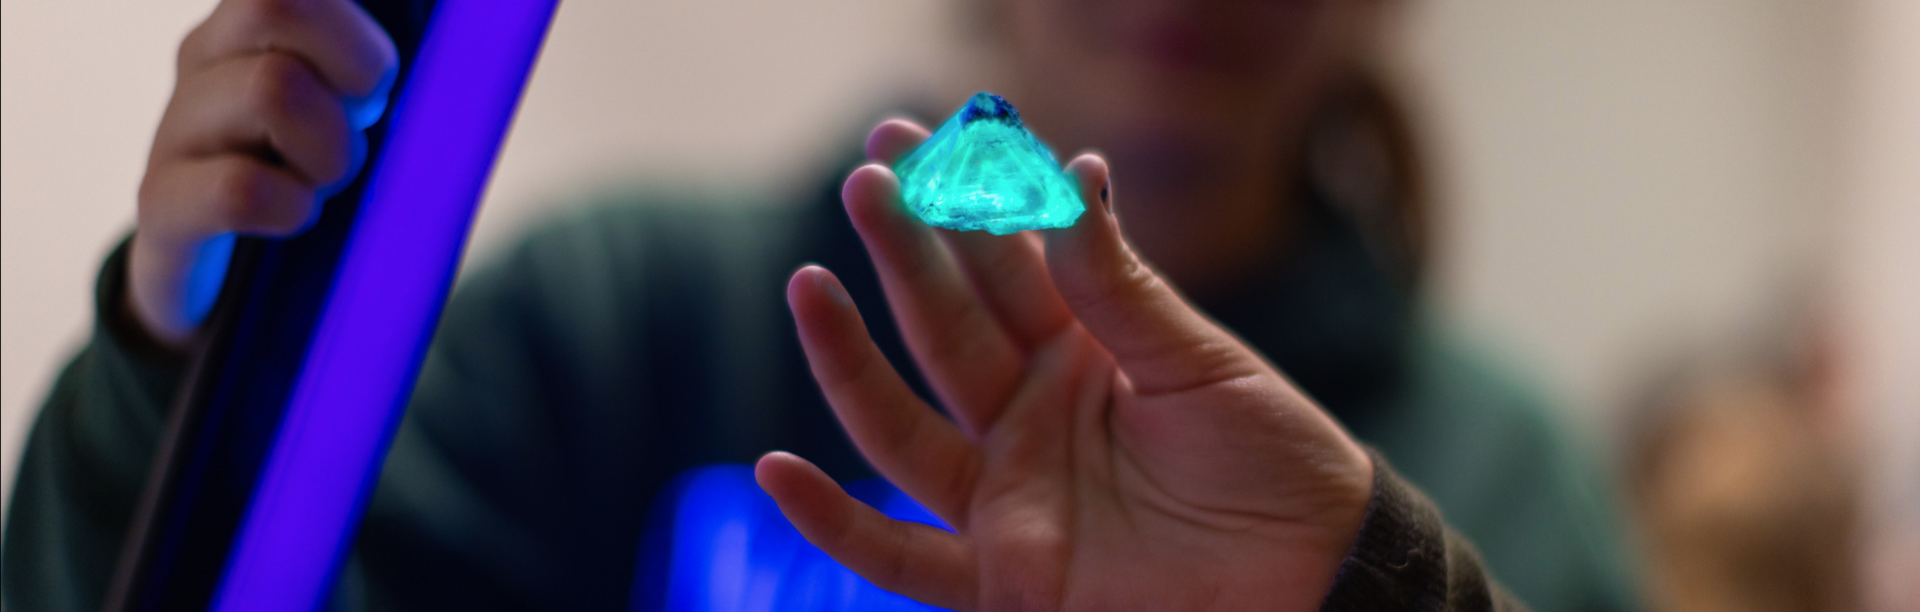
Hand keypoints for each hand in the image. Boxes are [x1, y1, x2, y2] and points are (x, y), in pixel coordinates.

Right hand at [129, 0, 395, 344]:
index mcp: (255, 27)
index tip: (376, 87)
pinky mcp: (160, 201)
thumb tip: (474, 60)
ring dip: (331, 149)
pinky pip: (237, 188)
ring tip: (323, 183)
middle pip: (276, 4)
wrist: (225, 288)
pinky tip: (292, 216)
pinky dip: (290, 207)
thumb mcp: (355, 114)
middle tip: (363, 128)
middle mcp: (205, 59)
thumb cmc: (313, 181)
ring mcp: (176, 126)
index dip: (359, 33)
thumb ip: (386, 77)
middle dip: (356, 70)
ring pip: (272, 90)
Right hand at [756, 120, 1374, 610]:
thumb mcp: (1201, 364)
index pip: (1002, 265)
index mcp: (1079, 350)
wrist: (1315, 573)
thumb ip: (1122, 287)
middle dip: (903, 254)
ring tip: (808, 287)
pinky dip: (834, 524)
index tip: (911, 137)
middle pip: (944, 328)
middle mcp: (1027, 415)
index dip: (958, 203)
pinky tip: (777, 471)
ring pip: (902, 424)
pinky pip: (899, 556)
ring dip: (849, 360)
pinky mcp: (1002, 576)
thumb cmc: (1274, 460)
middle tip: (865, 177)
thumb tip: (1073, 176)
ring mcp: (1007, 494)